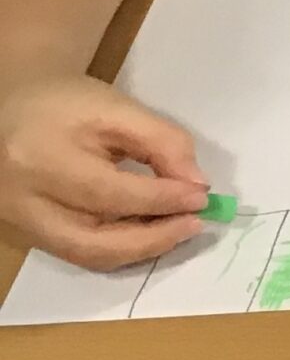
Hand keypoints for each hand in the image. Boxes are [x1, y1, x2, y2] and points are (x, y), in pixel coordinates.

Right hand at [0, 76, 206, 269]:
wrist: (13, 109)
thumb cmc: (67, 104)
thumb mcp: (118, 109)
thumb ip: (162, 142)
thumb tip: (196, 185)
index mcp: (42, 160)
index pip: (107, 193)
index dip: (160, 199)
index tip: (201, 197)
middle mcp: (24, 202)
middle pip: (92, 241)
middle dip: (153, 238)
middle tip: (195, 224)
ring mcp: (22, 224)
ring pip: (87, 255)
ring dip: (141, 248)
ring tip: (178, 228)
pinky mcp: (28, 234)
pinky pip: (80, 253)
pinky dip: (121, 247)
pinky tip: (150, 230)